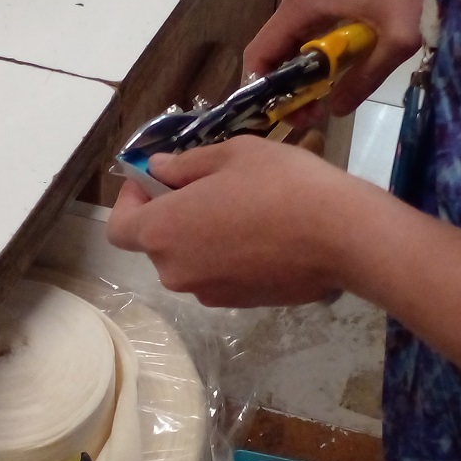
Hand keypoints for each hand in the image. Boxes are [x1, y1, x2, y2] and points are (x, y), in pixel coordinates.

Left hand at [107, 137, 383, 306]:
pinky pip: (217, 276)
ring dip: (200, 236)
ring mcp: (208, 293)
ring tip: (240, 209)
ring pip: (189, 261)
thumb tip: (157, 170)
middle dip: (170, 216)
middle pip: (156, 245)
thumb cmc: (280, 184)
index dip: (128, 201)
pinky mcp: (239, 305)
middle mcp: (176, 272)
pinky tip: (262, 234)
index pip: (118, 228)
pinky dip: (226, 256)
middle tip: (205, 186)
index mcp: (163, 232)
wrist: (342, 236)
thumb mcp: (231, 155)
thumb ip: (184, 165)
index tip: (153, 180)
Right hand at [243, 0, 434, 118]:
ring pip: (289, 40)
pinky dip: (312, 55)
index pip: (260, 52)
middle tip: (310, 113)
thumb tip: (335, 110)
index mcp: (303, 2)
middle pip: (273, 48)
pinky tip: (333, 72)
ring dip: (299, 72)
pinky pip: (306, 28)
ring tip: (322, 98)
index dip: (263, 88)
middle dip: (284, 85)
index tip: (286, 113)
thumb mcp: (396, 42)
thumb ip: (363, 80)